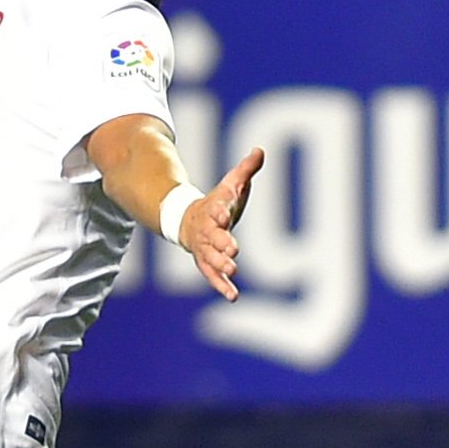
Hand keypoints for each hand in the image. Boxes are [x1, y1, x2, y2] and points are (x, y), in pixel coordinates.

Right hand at [178, 148, 265, 299]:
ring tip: (232, 271)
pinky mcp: (206, 263)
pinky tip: (233, 296)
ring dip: (221, 265)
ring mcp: (204, 248)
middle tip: (233, 250)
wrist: (188, 222)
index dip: (220, 210)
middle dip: (222, 242)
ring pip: (210, 257)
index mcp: (214, 209)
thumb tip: (260, 151)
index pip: (216, 208)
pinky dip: (222, 286)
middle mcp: (207, 230)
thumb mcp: (230, 185)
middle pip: (213, 236)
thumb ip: (245, 170)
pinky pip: (212, 276)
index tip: (224, 213)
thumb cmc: (217, 204)